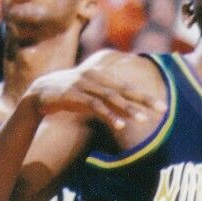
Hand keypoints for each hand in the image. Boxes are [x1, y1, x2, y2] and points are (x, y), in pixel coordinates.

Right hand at [28, 52, 165, 134]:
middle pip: (123, 89)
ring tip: (143, 119)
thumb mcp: (88, 94)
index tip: (162, 107)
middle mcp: (94, 76)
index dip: (144, 96)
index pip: (126, 87)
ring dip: (128, 108)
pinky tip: (119, 125)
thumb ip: (105, 97)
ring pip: (110, 97)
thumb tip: (126, 108)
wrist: (39, 93)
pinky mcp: (73, 94)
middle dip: (143, 100)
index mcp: (99, 75)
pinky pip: (94, 105)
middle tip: (162, 110)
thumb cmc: (67, 95)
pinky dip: (108, 114)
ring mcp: (83, 84)